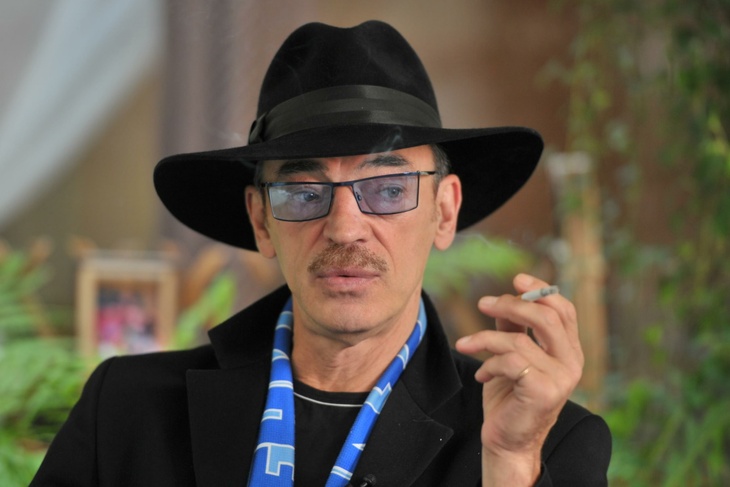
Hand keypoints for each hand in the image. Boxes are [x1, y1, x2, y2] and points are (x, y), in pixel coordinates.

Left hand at [455, 273, 583, 485]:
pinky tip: (482, 375)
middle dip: (511, 304)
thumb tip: (506, 297)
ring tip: (466, 345)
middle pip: (546, 317)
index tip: (516, 278)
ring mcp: (561, 378)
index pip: (563, 310)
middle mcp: (572, 362)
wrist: (507, 439)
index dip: (541, 289)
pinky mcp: (544, 391)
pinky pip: (511, 362)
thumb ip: (513, 327)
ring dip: (485, 339)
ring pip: (519, 340)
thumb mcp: (511, 354)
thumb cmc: (509, 397)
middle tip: (483, 303)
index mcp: (568, 350)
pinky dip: (489, 364)